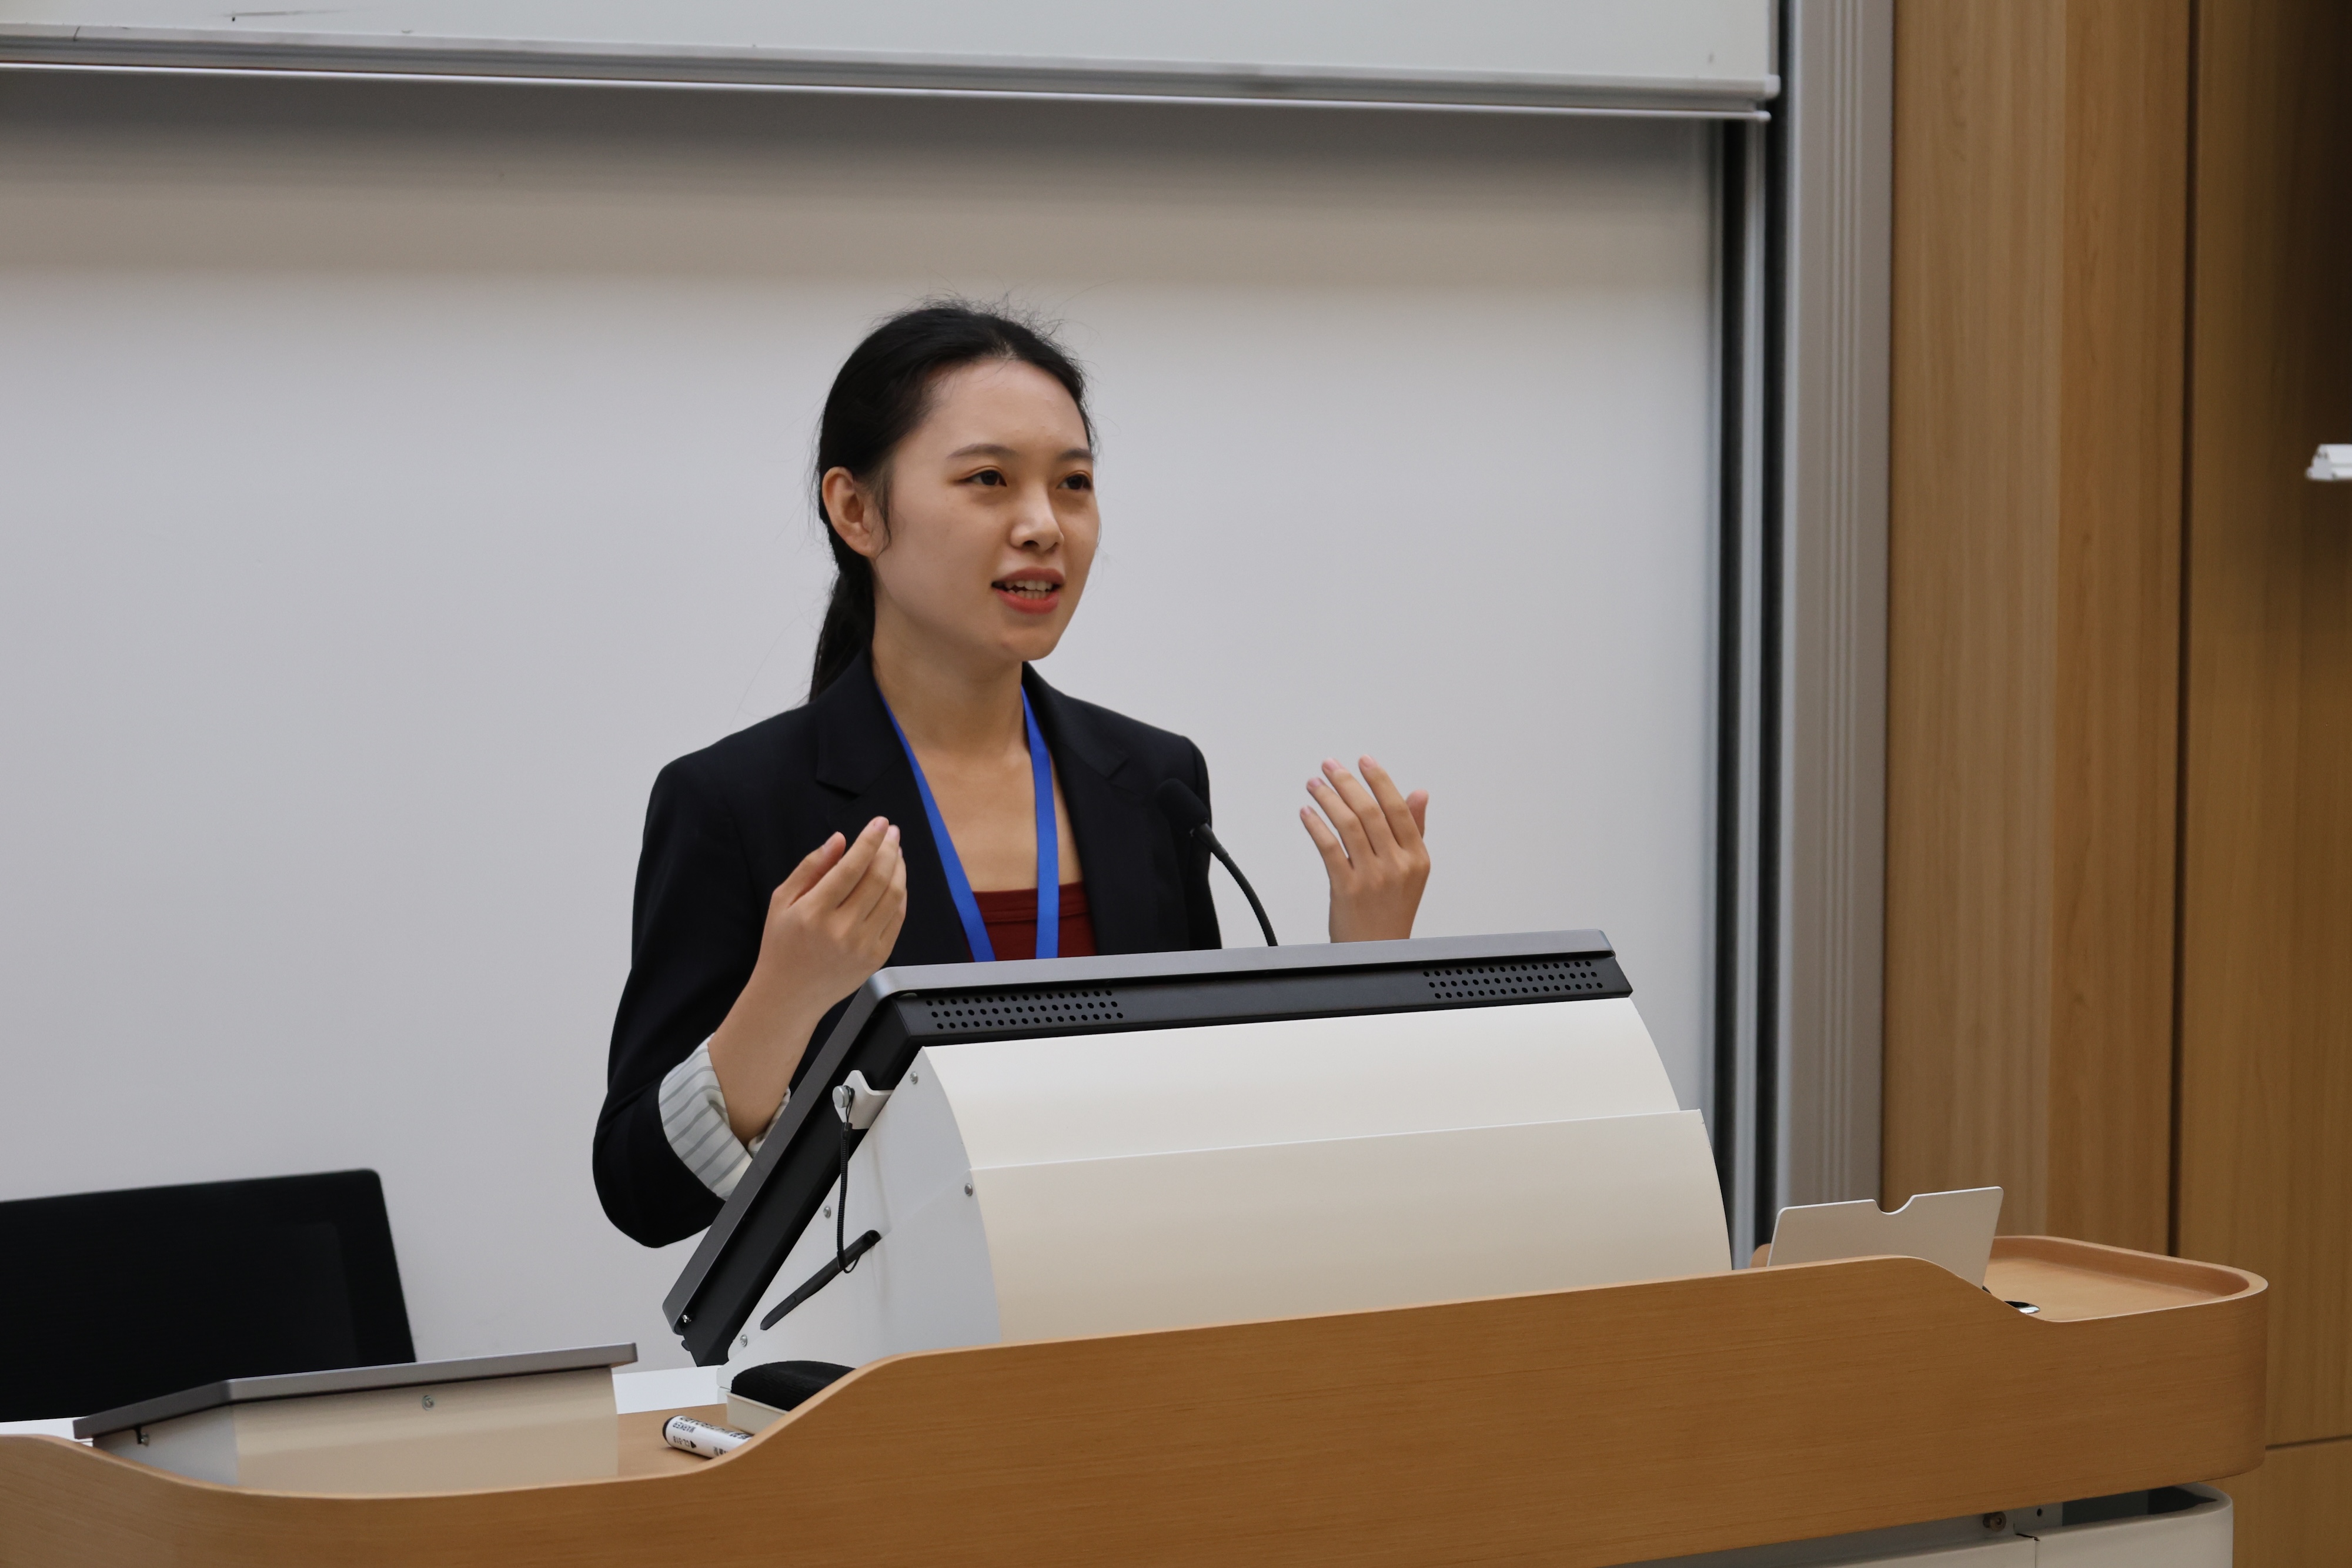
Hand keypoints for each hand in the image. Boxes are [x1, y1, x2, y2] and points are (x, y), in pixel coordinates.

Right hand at [708, 817, 907, 1140]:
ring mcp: (862, 946)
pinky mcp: (876, 958)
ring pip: (893, 896)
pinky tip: (896, 880)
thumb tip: (839, 840)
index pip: (852, 867)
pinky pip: (897, 918)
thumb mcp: (782, 901)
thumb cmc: (782, 945)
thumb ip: (811, 868)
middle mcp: (841, 930)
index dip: (869, 841)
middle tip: (892, 833)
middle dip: (889, 849)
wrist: (789, 995)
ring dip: (899, 868)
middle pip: (878, 878)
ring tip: (896, 852)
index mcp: (814, 912)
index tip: (880, 823)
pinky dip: (900, 895)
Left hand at [1301, 756, 1430, 942]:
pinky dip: (1316, 826)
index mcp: (1417, 858)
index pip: (1398, 809)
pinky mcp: (1347, 889)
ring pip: (1349, 825)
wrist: (1376, 952)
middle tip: (1330, 766)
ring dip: (1328, 799)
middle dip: (1348, 783)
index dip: (1379, 781)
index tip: (1363, 761)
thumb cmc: (1392, 911)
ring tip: (1314, 784)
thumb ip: (1414, 830)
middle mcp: (1397, 866)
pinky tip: (1307, 813)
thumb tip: (1419, 793)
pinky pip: (1329, 848)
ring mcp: (1372, 878)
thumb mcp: (1412, 871)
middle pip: (1371, 812)